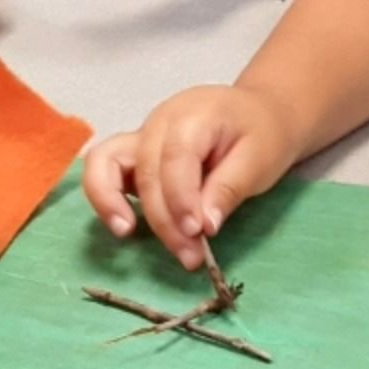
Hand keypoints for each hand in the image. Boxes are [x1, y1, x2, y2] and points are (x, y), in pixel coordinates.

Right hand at [82, 85, 295, 267]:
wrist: (261, 112)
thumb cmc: (263, 134)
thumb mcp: (260, 160)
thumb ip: (229, 188)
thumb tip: (204, 226)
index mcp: (193, 115)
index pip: (176, 159)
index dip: (181, 200)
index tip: (197, 234)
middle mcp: (159, 121)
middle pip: (146, 171)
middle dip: (163, 219)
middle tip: (190, 256)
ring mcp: (143, 134)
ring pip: (106, 162)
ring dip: (112, 201)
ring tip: (126, 233)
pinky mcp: (136, 151)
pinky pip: (105, 168)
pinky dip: (106, 195)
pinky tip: (124, 224)